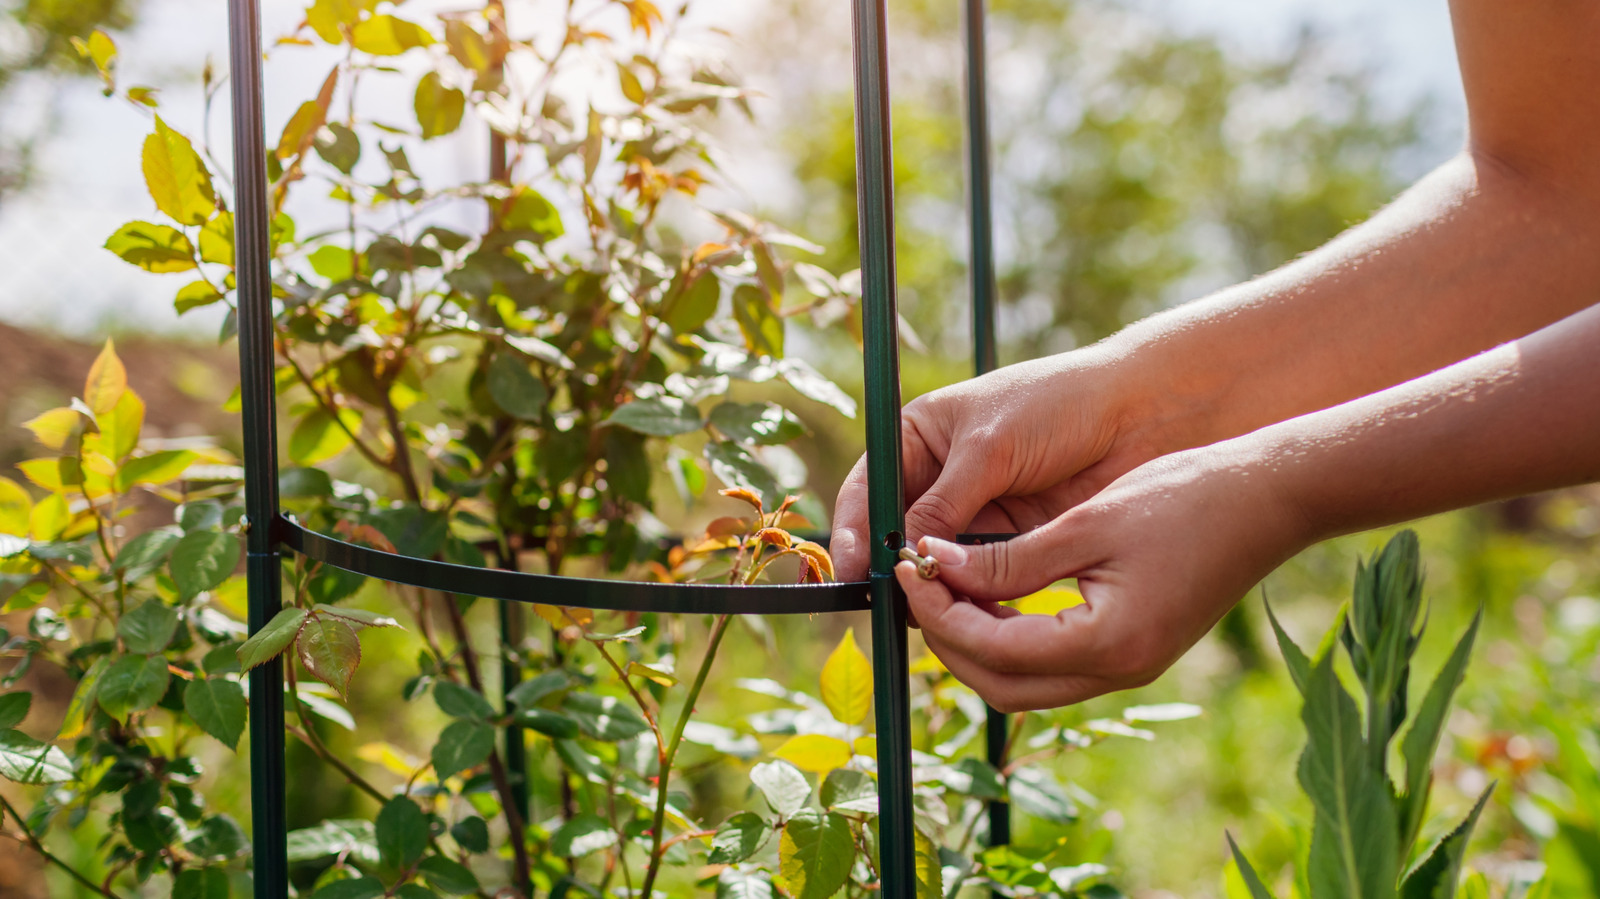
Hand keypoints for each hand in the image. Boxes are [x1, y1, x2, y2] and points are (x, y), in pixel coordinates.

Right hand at [830, 348, 1164, 581]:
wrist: (1138, 413)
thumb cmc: (1058, 405)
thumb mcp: (990, 449)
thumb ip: (944, 504)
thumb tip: (904, 554)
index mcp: (920, 435)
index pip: (868, 487)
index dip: (855, 528)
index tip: (854, 564)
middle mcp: (940, 476)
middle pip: (895, 530)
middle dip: (888, 563)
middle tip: (880, 596)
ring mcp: (975, 510)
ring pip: (935, 558)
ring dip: (928, 581)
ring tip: (920, 605)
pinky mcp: (1010, 540)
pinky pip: (975, 573)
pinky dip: (966, 591)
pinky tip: (961, 605)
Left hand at [896, 444, 1309, 710]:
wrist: (1270, 499)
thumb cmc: (1184, 497)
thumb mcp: (1084, 524)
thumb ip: (1006, 559)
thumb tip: (933, 566)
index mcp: (1107, 644)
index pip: (991, 649)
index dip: (939, 611)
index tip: (908, 565)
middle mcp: (1118, 672)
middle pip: (1001, 686)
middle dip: (949, 639)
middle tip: (919, 582)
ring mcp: (1129, 669)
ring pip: (1025, 684)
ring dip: (978, 643)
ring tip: (947, 584)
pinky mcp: (1135, 654)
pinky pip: (1054, 665)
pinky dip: (1014, 639)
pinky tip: (992, 592)